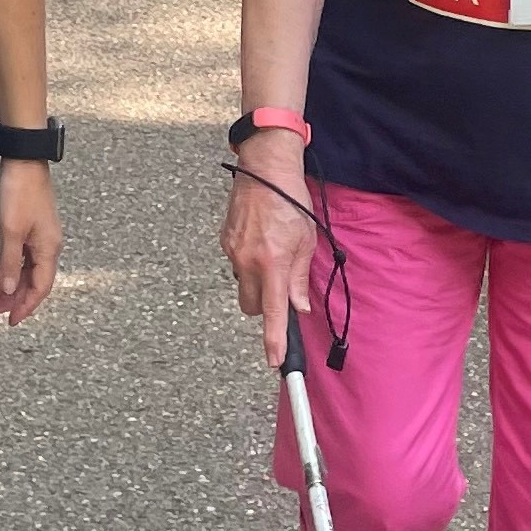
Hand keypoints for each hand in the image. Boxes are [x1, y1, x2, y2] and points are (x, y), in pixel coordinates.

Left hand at [0, 158, 60, 325]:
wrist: (24, 161)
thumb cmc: (19, 193)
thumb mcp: (10, 231)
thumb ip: (10, 263)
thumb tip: (11, 292)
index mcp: (48, 249)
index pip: (40, 288)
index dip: (26, 307)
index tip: (10, 321)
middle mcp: (49, 246)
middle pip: (34, 281)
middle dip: (15, 299)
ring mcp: (41, 236)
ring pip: (27, 269)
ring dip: (12, 284)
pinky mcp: (32, 227)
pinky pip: (23, 255)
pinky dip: (11, 267)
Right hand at [221, 133, 315, 368]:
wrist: (265, 169)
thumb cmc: (291, 201)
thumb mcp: (305, 241)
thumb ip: (299, 278)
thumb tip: (299, 307)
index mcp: (272, 263)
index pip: (273, 312)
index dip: (274, 340)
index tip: (275, 361)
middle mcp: (248, 261)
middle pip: (252, 306)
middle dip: (265, 305)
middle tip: (281, 286)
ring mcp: (232, 252)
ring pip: (243, 286)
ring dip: (256, 282)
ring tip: (272, 254)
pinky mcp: (224, 242)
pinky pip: (236, 265)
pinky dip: (248, 262)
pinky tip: (260, 240)